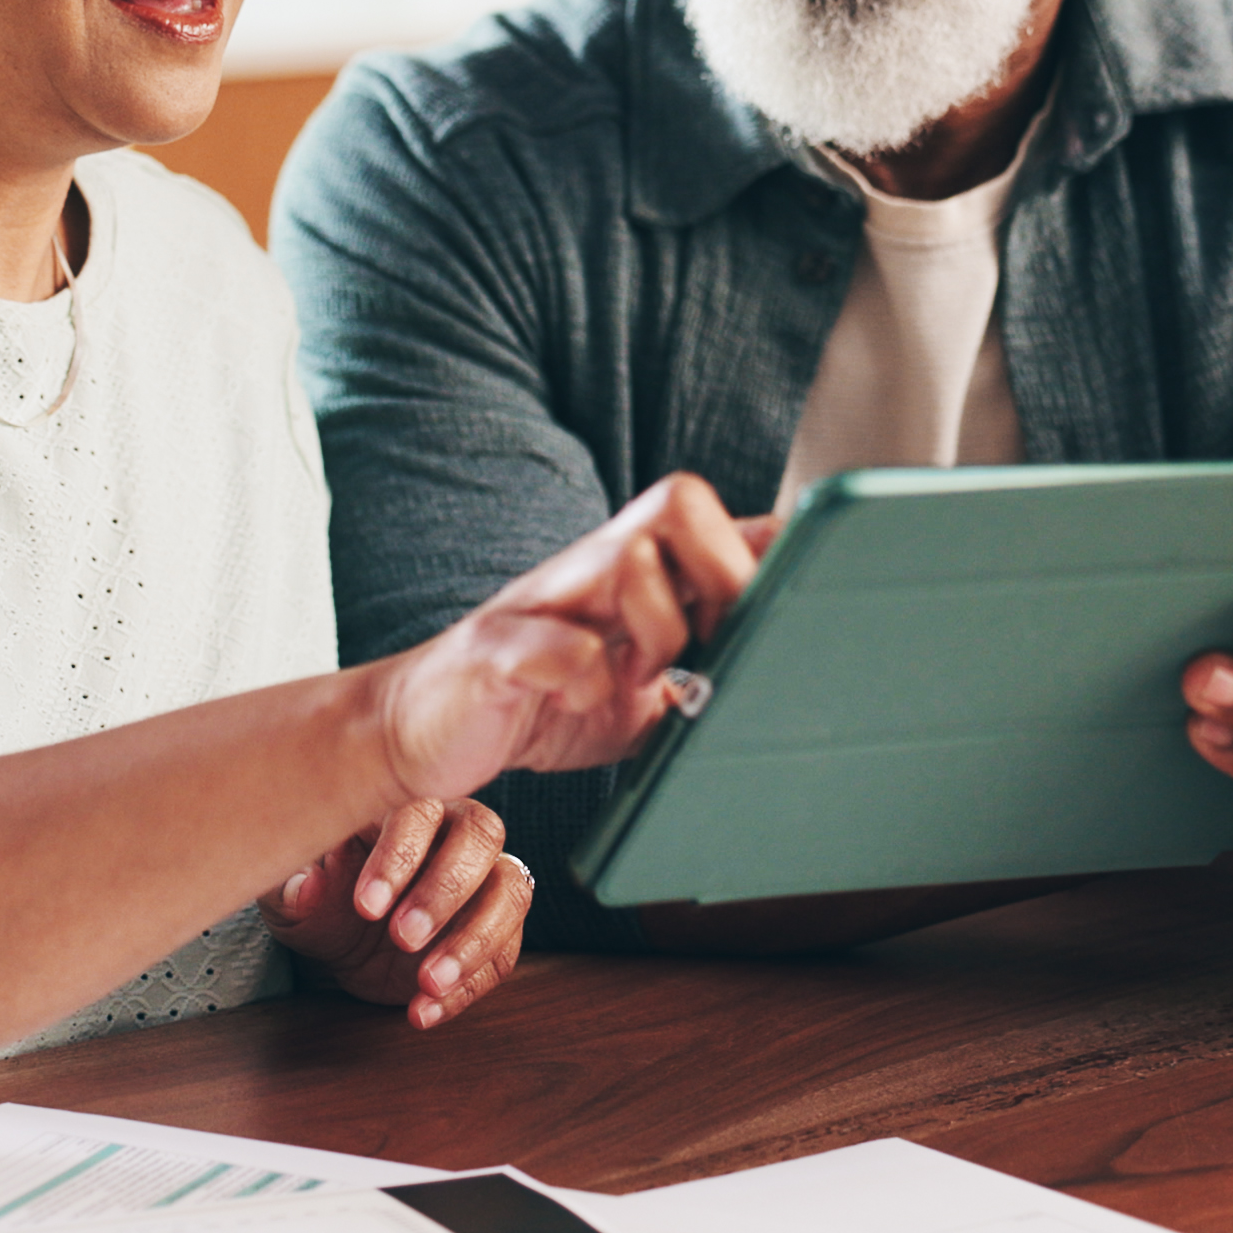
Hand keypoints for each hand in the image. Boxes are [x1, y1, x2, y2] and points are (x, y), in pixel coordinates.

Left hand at [262, 797, 529, 1027]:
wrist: (340, 949)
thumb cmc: (317, 902)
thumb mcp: (288, 897)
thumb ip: (291, 885)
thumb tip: (305, 885)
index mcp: (402, 808)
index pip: (419, 811)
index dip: (399, 857)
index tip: (365, 907)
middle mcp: (454, 834)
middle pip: (482, 836)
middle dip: (445, 890)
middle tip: (402, 937)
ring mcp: (484, 883)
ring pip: (511, 893)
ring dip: (473, 940)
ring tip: (426, 982)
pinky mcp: (496, 935)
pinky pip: (503, 956)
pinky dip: (467, 988)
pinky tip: (422, 1010)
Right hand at [369, 474, 758, 803]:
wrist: (421, 730)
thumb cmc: (544, 706)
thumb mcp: (645, 690)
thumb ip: (705, 667)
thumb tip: (789, 670)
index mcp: (633, 573)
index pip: (714, 517)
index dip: (772, 544)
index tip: (811, 591)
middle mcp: (590, 567)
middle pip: (680, 501)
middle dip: (725, 573)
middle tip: (718, 645)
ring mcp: (541, 598)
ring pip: (627, 557)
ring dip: (659, 628)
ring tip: (646, 680)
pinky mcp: (493, 647)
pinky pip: (555, 643)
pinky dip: (582, 676)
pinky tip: (582, 700)